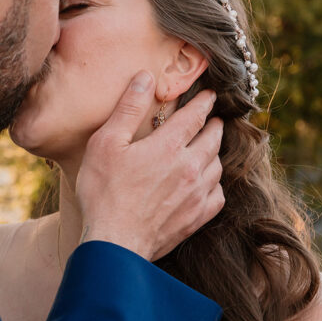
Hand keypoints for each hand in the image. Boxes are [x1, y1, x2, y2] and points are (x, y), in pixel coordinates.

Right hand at [76, 71, 223, 260]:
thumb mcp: (106, 143)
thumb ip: (128, 109)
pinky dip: (216, 185)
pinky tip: (207, 184)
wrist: (115, 243)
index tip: (211, 95)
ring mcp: (196, 195)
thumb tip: (146, 78)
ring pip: (217, 166)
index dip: (205, 102)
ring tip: (209, 148)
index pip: (195, 116)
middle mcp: (189, 168)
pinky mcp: (195, 218)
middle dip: (214, 125)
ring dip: (215, 153)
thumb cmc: (104, 192)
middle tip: (213, 119)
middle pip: (213, 139)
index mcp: (168, 146)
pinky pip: (218, 196)